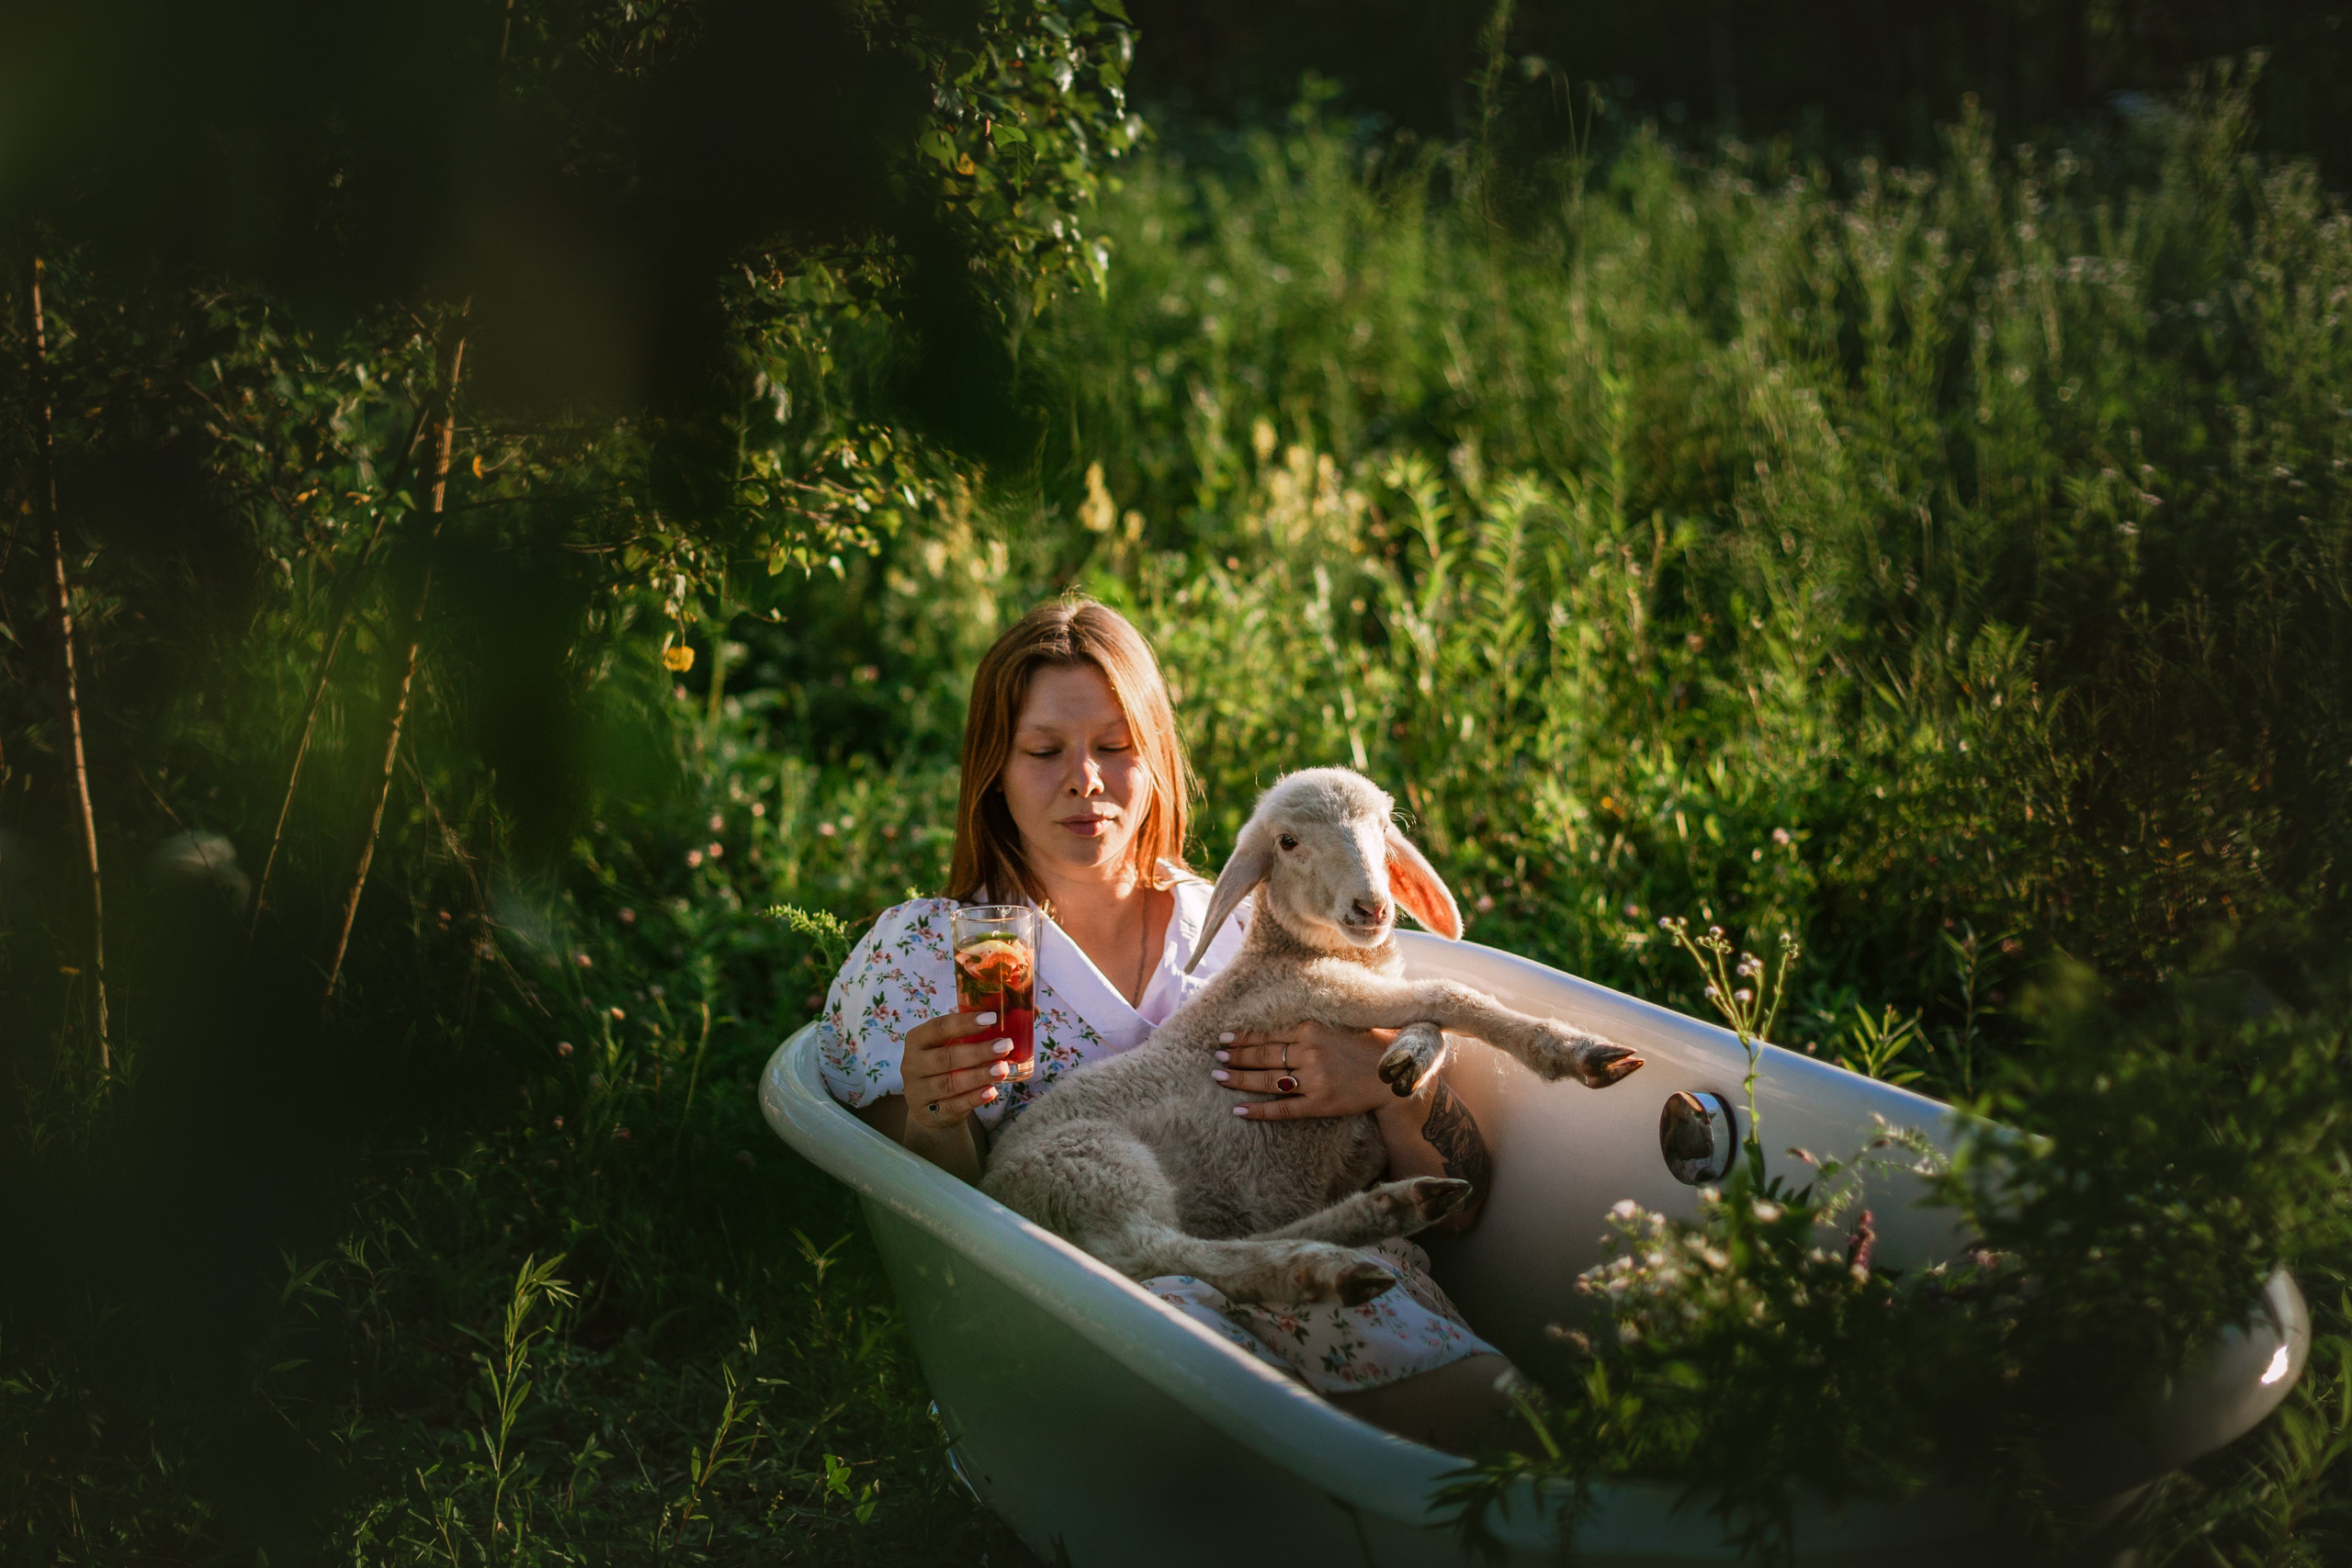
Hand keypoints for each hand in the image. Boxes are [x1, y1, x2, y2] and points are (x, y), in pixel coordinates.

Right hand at [900, 1010, 1014, 1133]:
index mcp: (918, 1039)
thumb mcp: (956, 1045)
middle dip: (978, 1051)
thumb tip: (1032, 1010)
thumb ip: (985, 1030)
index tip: (992, 1019)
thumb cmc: (949, 1065)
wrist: (931, 1106)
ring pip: (949, 1083)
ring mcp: (917, 1091)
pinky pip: (953, 1106)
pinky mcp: (928, 1113)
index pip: (939, 1027)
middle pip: (946, 1057)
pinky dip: (973, 1099)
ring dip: (978, 1075)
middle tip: (1006, 1046)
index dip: (964, 1023)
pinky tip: (991, 1092)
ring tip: (1003, 1069)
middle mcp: (912, 1064)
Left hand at [1213, 1021, 1400, 1120]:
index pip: (1269, 1035)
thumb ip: (1310, 1028)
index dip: (1244, 1039)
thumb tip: (1278, 1031)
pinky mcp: (1320, 1103)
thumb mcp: (1338, 1026)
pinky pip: (1283, 1108)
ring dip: (1240, 1079)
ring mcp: (1314, 1080)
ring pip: (1267, 1081)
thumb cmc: (1369, 1046)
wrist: (1396, 1075)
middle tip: (1216, 1059)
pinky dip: (1259, 1110)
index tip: (1224, 1039)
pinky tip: (1240, 1110)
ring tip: (1220, 1078)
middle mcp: (1310, 1052)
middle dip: (1236, 1057)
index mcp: (1312, 1029)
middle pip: (1263, 1057)